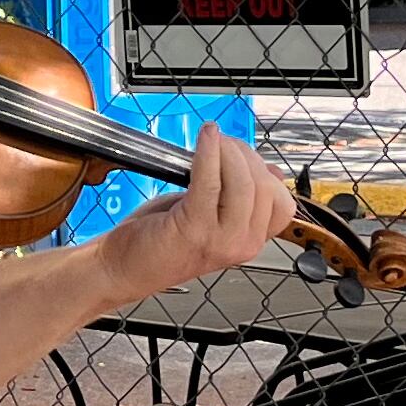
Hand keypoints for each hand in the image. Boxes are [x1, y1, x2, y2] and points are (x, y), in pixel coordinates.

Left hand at [92, 126, 296, 303]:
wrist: (123, 268)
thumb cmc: (162, 242)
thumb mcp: (213, 219)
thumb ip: (242, 199)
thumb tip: (272, 174)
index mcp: (250, 242)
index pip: (282, 203)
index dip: (264, 172)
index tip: (242, 157)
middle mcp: (242, 245)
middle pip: (265, 187)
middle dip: (246, 155)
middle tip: (223, 144)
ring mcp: (220, 239)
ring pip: (243, 182)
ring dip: (228, 151)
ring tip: (212, 141)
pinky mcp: (193, 227)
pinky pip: (210, 180)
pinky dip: (208, 152)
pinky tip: (205, 138)